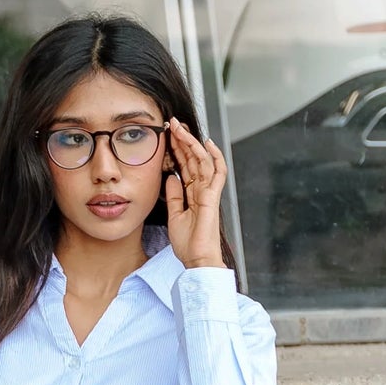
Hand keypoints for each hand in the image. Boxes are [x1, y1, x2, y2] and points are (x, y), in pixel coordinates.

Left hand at [164, 117, 226, 269]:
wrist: (197, 260)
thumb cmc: (189, 244)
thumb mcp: (175, 216)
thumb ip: (174, 196)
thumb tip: (171, 177)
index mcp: (194, 195)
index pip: (186, 166)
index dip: (178, 150)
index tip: (167, 135)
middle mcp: (203, 190)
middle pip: (194, 159)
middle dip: (184, 140)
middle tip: (173, 123)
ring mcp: (209, 193)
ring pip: (204, 160)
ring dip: (193, 143)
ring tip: (181, 128)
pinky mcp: (213, 197)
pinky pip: (217, 172)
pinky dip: (214, 156)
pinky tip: (207, 143)